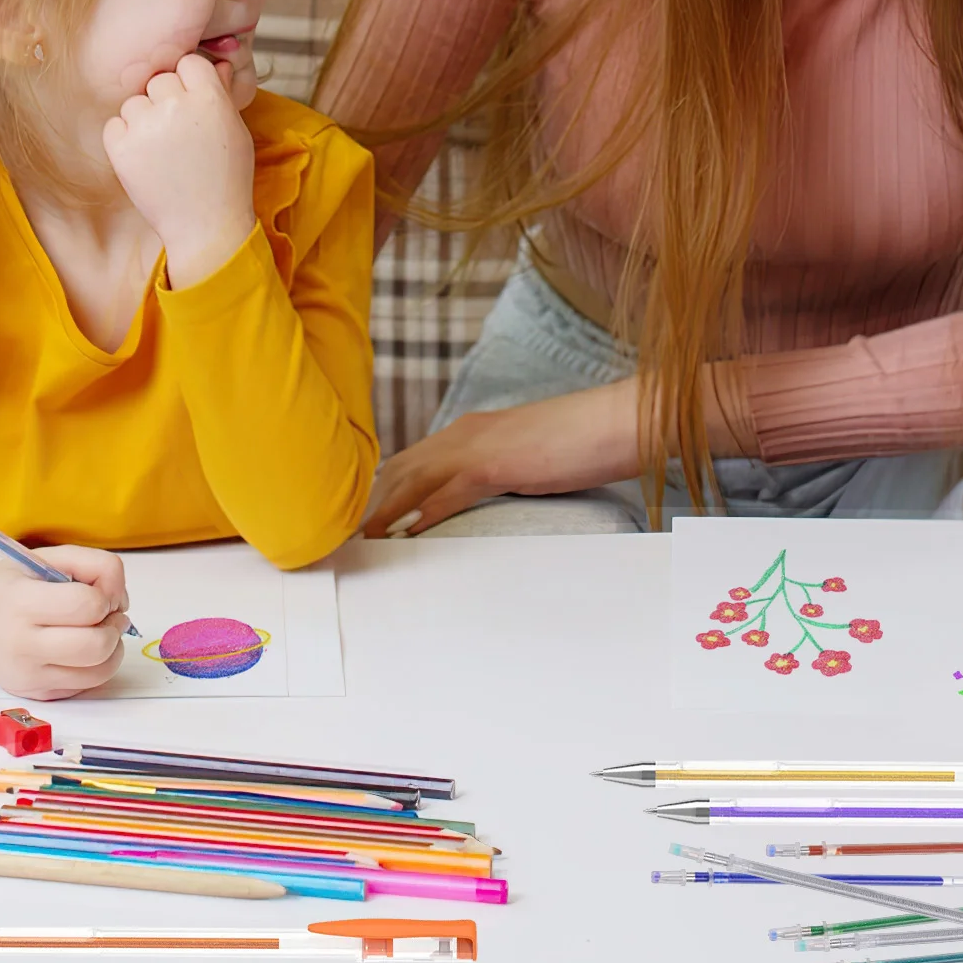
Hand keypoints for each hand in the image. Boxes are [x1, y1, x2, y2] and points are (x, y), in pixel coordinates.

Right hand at [0, 546, 130, 700]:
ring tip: (100, 629)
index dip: (105, 595)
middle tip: (107, 613)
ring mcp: (28, 677)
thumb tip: (120, 601)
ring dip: (113, 648)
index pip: (85, 606)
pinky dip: (97, 665)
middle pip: (96, 646)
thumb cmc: (16, 584)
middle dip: (114, 626)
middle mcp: (20, 646)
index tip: (98, 591)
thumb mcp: (51, 557)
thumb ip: (96, 565)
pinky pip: (87, 685)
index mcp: (21, 603)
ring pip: (99, 672)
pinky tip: (83, 648)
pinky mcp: (38, 695)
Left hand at [102, 53, 255, 286]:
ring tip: (163, 149)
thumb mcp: (235, 130)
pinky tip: (146, 158)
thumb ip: (221, 93)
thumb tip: (218, 63)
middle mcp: (176, 106)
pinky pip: (114, 125)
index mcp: (209, 97)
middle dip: (165, 100)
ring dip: (143, 119)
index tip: (192, 102)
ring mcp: (146, 126)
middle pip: (159, 81)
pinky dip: (124, 138)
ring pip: (134, 102)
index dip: (189, 82)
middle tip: (178, 131)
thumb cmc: (226, 178)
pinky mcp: (122, 148)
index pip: (188, 63)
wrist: (206, 223)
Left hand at [361, 380, 642, 535]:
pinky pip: (452, 490)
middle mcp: (466, 432)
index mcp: (470, 430)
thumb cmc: (579, 441)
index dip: (381, 489)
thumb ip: (496, 471)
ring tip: (364, 541)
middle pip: (401, 468)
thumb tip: (478, 494)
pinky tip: (409, 532)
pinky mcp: (499, 462)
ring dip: (387, 510)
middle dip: (371, 501)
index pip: (409, 460)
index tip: (358, 518)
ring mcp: (481, 445)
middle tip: (345, 535)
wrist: (616, 420)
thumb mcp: (525, 457)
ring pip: (416, 479)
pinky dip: (427, 511)